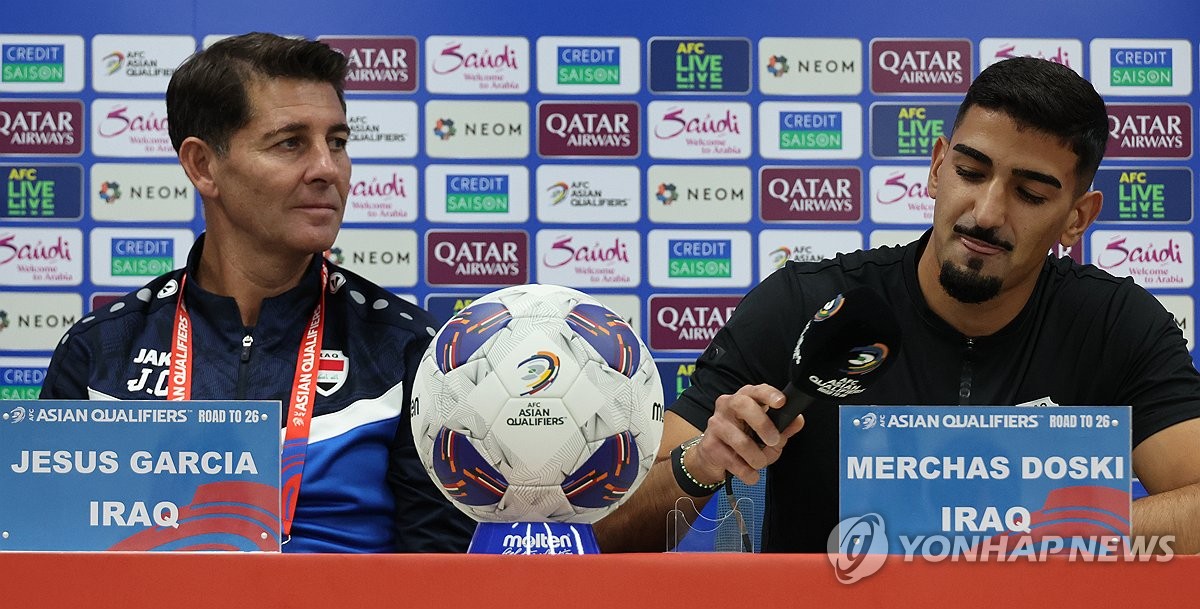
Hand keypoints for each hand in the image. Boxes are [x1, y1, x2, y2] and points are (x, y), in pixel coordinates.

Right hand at [687, 384, 805, 485]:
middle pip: (743, 405)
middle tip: (774, 441)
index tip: (781, 402)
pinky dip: (747, 472)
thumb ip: (784, 428)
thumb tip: (798, 420)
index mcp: (745, 398)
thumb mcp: (768, 435)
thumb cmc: (743, 441)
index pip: (756, 390)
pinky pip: (733, 461)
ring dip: (756, 458)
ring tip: (759, 463)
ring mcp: (716, 424)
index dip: (769, 394)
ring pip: (740, 441)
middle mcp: (727, 406)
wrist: (713, 459)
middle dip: (762, 424)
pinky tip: (749, 473)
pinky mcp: (709, 445)